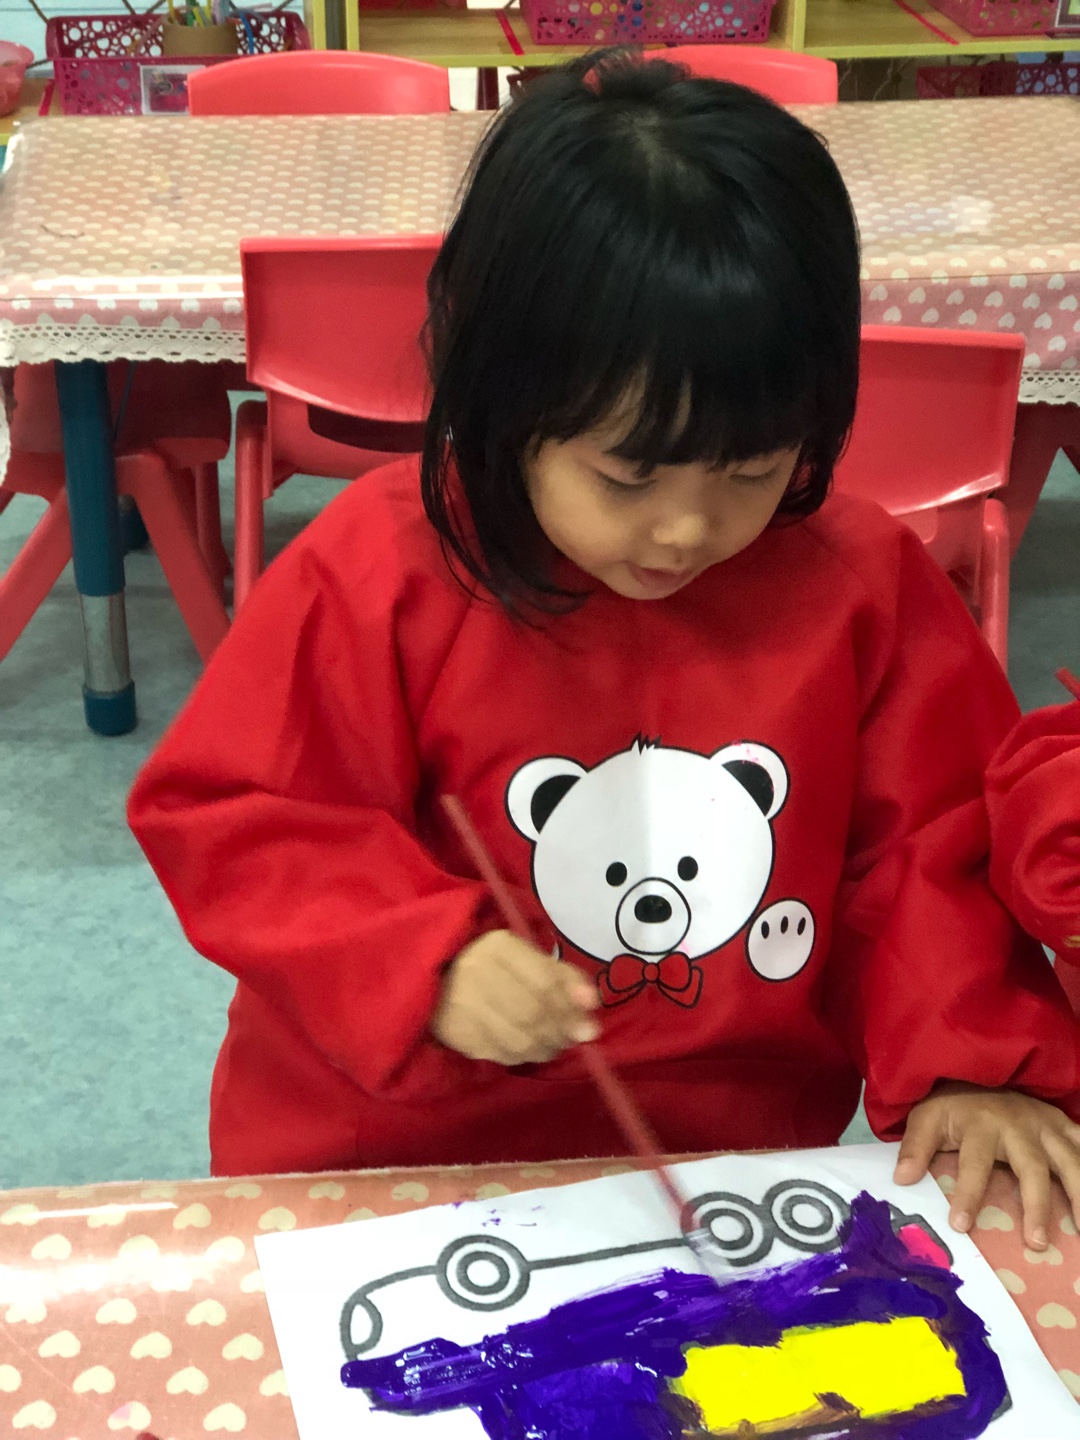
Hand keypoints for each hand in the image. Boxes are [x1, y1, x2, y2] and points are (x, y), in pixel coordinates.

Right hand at [432, 929, 600, 1065]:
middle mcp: (476, 971)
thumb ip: (563, 977)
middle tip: (572, 1037)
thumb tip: (592, 1003)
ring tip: (553, 1044)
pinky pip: (501, 1054)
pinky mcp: (456, 1033)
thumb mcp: (528, 959)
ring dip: (545, 1048)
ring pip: (518, 1039)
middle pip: (532, 1012)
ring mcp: (462, 1004)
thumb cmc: (494, 968)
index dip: (570, 1006)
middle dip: (560, 1031)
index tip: (589, 1022)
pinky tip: (529, 1048)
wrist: (437, 982)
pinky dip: (524, 1056)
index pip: (544, 981)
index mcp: (498, 947)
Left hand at [895, 1081, 1079, 1249]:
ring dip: (1079, 1197)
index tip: (961, 1226)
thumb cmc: (955, 1105)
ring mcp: (1046, 1125)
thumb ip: (915, 1147)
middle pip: (1032, 1169)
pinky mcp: (1064, 1124)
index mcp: (981, 1125)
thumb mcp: (927, 1118)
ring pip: (1071, 1162)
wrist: (981, 1070)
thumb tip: (902, 1180)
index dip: (968, 1195)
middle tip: (1036, 1243)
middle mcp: (1019, 1125)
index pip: (974, 1164)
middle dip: (1036, 1206)